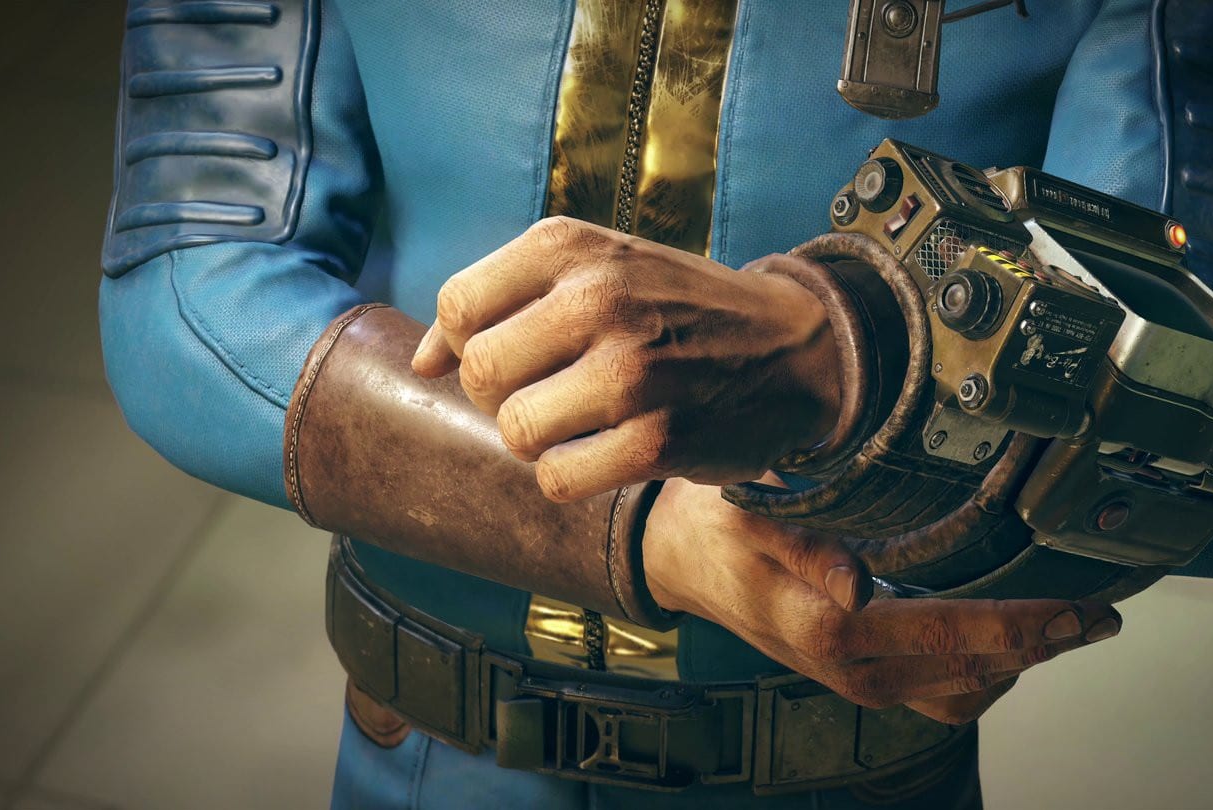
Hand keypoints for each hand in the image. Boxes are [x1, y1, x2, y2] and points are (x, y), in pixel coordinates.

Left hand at [412, 216, 840, 501]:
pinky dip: (570, 477)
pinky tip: (606, 454)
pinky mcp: (659, 439)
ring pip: (513, 431)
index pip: (458, 306)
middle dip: (502, 397)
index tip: (512, 357)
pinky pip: (557, 478)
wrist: (792, 346)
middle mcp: (599, 298)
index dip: (467, 347)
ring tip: (581, 422)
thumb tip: (420, 364)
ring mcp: (631, 371)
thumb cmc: (675, 308)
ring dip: (537, 440)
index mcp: (573, 247)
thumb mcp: (595, 269)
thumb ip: (500, 301)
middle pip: (480, 374)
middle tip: (550, 393)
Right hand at [642, 478, 1122, 724]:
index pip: (957, 634)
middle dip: (1047, 643)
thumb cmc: (718, 528)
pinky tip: (1010, 633)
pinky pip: (942, 689)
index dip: (1030, 624)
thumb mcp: (752, 517)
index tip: (1083, 609)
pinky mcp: (862, 674)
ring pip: (966, 690)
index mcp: (834, 627)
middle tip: (1102, 615)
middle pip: (978, 670)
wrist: (681, 559)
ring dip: (1022, 661)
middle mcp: (855, 667)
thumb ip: (808, 546)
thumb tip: (861, 582)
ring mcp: (861, 679)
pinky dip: (986, 667)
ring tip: (1070, 624)